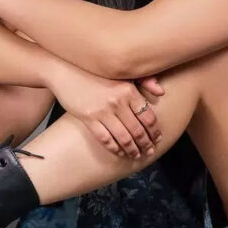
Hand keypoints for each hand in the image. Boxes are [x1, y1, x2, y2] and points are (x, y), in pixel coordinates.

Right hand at [45, 60, 164, 158]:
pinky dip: (114, 148)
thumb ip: (143, 81)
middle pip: (138, 130)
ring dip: (132, 150)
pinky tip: (119, 152)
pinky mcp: (88, 118)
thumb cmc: (95, 72)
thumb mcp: (120, 73)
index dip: (155, 131)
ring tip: (136, 155)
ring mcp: (102, 111)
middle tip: (150, 151)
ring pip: (123, 138)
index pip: (148, 116)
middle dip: (146, 144)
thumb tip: (161, 92)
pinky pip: (105, 138)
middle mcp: (117, 101)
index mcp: (128, 90)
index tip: (157, 138)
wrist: (66, 71)